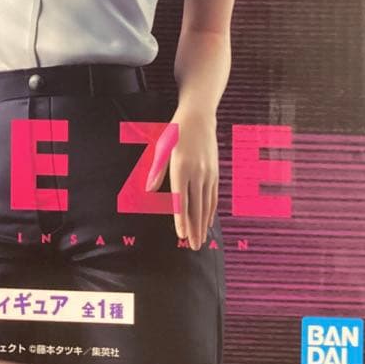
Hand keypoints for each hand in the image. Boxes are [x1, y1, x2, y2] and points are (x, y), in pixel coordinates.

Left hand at [145, 106, 219, 250]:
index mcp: (181, 168)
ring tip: (202, 240)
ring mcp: (208, 173)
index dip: (181, 219)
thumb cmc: (176, 132)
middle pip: (196, 206)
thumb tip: (149, 190)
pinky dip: (211, 210)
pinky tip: (209, 221)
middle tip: (195, 247)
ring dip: (204, 223)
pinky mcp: (215, 172)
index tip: (181, 235)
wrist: (199, 117)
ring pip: (206, 204)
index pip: (181, 199)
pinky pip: (213, 196)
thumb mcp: (162, 147)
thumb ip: (157, 170)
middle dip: (195, 228)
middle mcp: (197, 173)